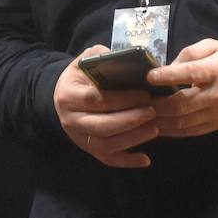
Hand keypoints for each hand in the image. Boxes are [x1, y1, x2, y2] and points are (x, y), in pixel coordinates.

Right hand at [54, 48, 158, 167]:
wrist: (63, 95)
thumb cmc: (81, 76)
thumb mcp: (85, 60)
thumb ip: (102, 56)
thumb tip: (128, 60)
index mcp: (68, 95)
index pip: (95, 99)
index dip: (121, 99)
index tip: (145, 94)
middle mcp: (70, 119)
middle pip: (102, 126)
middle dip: (130, 120)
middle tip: (153, 111)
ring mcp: (78, 137)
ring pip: (106, 145)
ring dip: (132, 139)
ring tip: (154, 129)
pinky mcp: (87, 148)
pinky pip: (107, 159)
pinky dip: (127, 161)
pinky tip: (146, 159)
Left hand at [146, 38, 217, 136]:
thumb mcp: (214, 46)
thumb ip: (190, 54)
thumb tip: (168, 68)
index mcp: (216, 70)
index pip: (190, 73)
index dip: (168, 76)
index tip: (149, 77)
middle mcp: (216, 94)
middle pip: (182, 104)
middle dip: (157, 105)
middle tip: (139, 103)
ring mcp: (217, 113)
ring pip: (183, 122)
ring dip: (160, 121)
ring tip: (143, 117)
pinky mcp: (217, 125)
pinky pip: (191, 132)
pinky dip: (172, 132)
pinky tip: (158, 128)